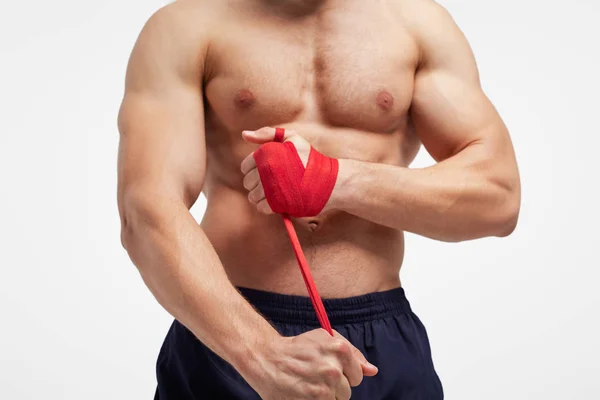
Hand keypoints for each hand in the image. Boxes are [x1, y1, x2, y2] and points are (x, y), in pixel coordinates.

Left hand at [241, 127, 311, 214]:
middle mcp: (268, 171)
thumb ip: (268, 134)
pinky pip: (261, 207)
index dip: (253, 169)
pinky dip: (266, 206)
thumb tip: (244, 135)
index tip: (264, 171)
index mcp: (268, 154)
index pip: (246, 166)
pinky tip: (276, 200)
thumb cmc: (309, 158)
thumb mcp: (292, 138)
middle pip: (248, 182)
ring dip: (260, 196)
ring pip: (253, 196)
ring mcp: (273, 188)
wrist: (329, 181)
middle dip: (256, 183)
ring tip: (273, 192)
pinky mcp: (279, 203)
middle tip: (270, 182)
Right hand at [247, 328, 377, 399]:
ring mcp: (324, 387)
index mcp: (340, 349)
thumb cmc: (297, 348)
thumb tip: (372, 371)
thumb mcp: (324, 339)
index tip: (326, 370)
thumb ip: (352, 354)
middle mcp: (334, 368)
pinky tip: (305, 394)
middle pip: (347, 391)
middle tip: (313, 377)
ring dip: (325, 397)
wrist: (267, 359)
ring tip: (308, 385)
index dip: (343, 375)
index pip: (357, 375)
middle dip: (334, 387)